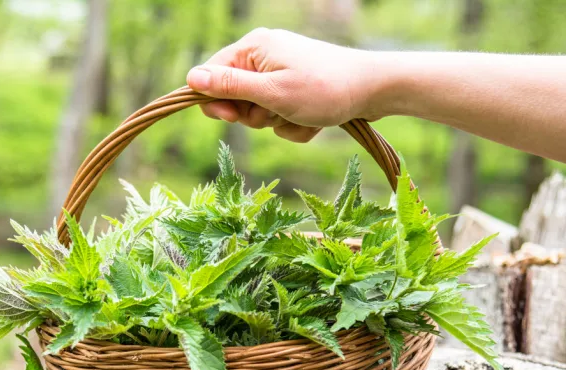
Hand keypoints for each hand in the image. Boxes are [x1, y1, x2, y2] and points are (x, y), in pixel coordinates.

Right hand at [186, 28, 381, 142]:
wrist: (374, 91)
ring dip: (277, 122)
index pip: (210, 76)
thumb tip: (191, 79)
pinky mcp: (295, 89)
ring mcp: (280, 73)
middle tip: (277, 112)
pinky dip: (293, 124)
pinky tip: (313, 119)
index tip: (233, 117)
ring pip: (258, 112)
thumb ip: (230, 86)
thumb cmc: (324, 89)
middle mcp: (263, 56)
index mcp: (253, 48)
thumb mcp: (271, 92)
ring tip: (301, 114)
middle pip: (234, 98)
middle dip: (255, 115)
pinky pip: (279, 116)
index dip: (216, 102)